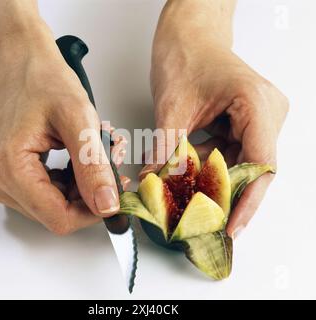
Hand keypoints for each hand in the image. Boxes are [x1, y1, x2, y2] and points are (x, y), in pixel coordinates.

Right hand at [0, 24, 127, 234]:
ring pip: (52, 204)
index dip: (92, 212)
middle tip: (110, 164)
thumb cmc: (43, 80)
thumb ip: (93, 167)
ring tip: (96, 156)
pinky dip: (68, 181)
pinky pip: (44, 193)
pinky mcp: (3, 174)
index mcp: (8, 167)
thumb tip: (106, 205)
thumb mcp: (78, 120)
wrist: (21, 62)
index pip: (58, 218)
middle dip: (89, 194)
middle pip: (55, 212)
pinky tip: (78, 160)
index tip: (115, 195)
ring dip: (80, 186)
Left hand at [140, 1, 288, 237]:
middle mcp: (266, 113)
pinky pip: (230, 154)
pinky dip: (209, 168)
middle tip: (202, 219)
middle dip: (224, 195)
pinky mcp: (244, 122)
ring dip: (213, 182)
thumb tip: (156, 185)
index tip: (230, 226)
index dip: (247, 201)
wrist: (188, 33)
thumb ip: (167, 150)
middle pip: (252, 169)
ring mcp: (257, 118)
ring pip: (240, 164)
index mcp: (257, 105)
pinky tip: (189, 175)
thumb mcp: (172, 107)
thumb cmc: (184, 55)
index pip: (261, 165)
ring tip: (188, 199)